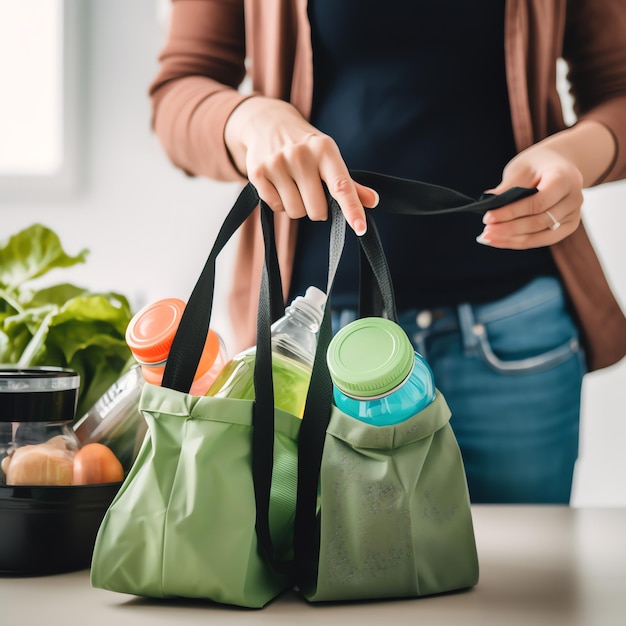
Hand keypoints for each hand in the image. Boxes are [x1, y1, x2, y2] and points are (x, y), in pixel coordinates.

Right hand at [224, 96, 378, 234]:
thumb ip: (349, 183)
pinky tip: (278, 184)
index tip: (360, 228)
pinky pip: (276, 208)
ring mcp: (277, 163)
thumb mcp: (328, 156)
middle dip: (316, 209)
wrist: (267, 122)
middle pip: (316, 210)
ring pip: (295, 212)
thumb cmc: (306, 147)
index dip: (352, 209)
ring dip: (297, 206)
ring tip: (293, 185)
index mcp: (325, 150)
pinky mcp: (257, 173)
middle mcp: (300, 155)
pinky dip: (279, 203)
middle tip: (310, 191)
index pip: (341, 186)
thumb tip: (373, 201)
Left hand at [476, 145, 583, 248]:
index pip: (537, 202)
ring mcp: (574, 215)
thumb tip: (487, 204)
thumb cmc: (538, 164)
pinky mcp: (568, 227)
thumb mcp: (522, 168)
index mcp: (565, 178)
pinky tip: (501, 241)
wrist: (560, 164)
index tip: (488, 217)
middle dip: (509, 229)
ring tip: (488, 238)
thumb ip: (508, 188)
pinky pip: (543, 239)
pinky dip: (520, 242)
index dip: (511, 213)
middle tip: (485, 232)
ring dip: (512, 240)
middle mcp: (574, 198)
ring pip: (541, 236)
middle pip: (539, 222)